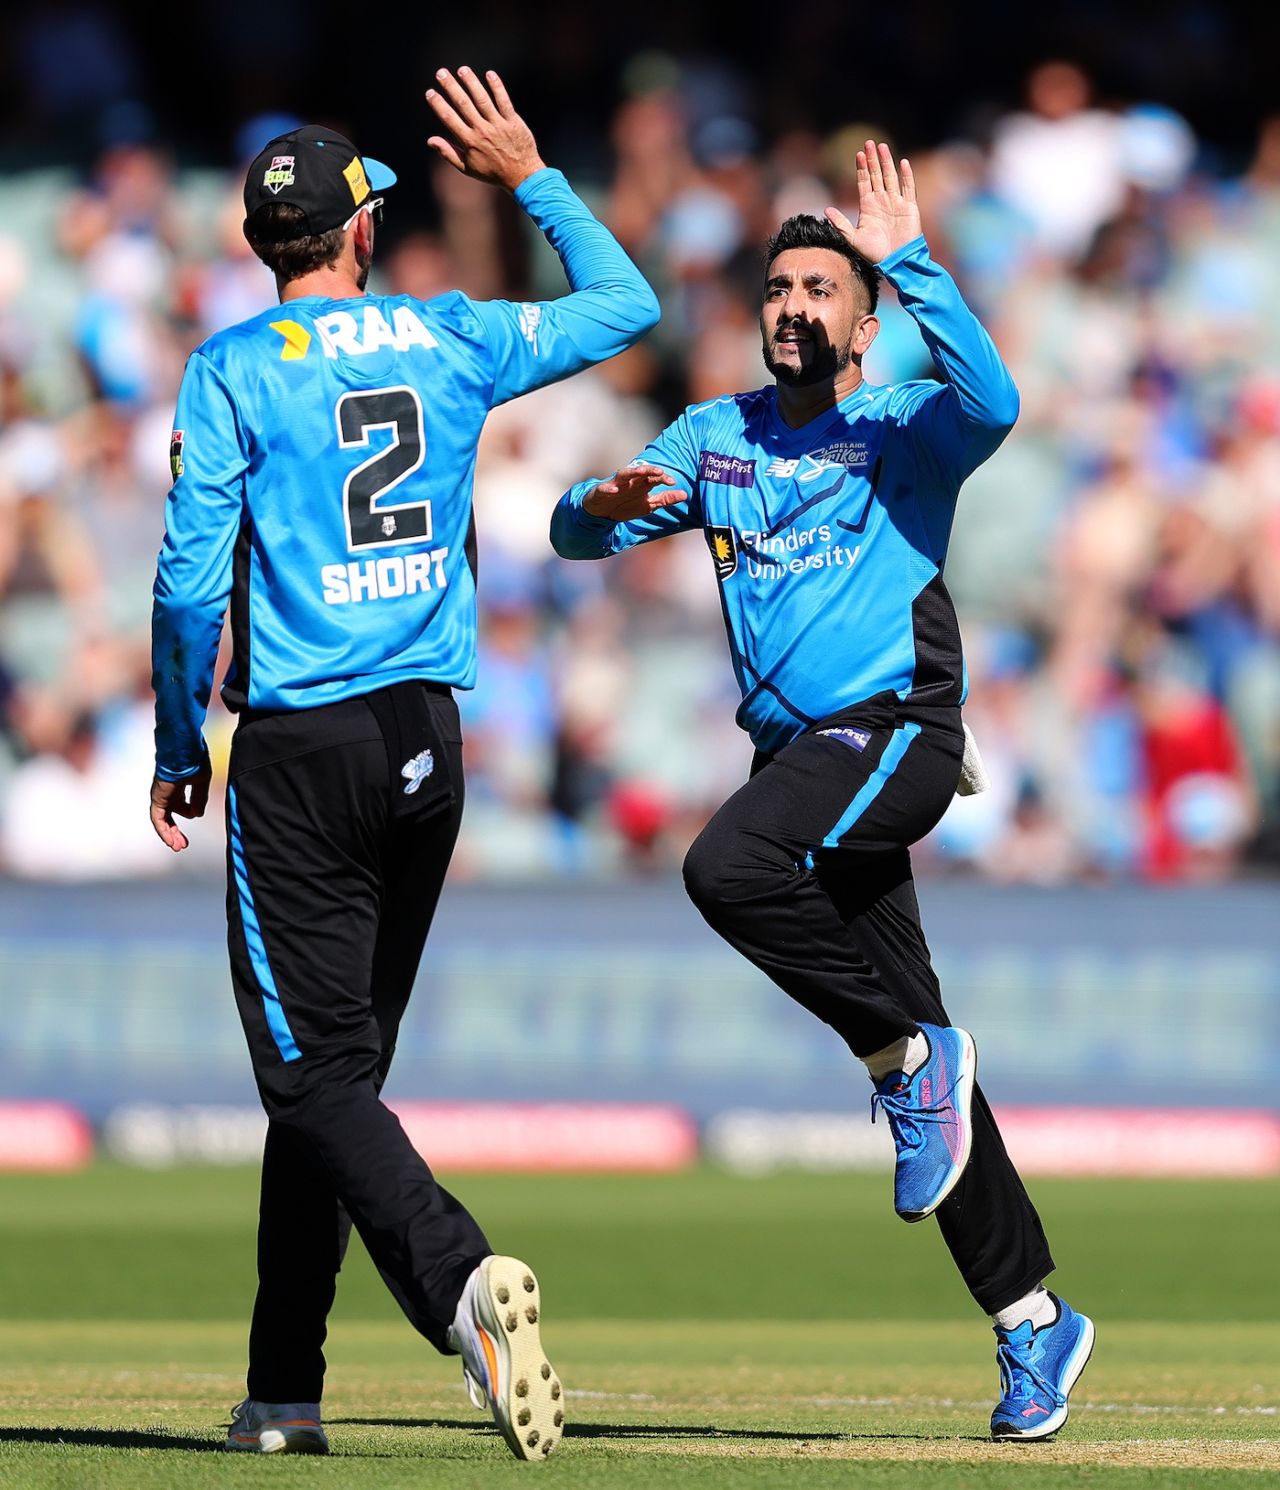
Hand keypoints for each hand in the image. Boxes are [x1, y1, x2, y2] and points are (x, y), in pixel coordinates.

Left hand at [149, 763, 210, 852]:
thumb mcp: (202, 782)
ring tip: (178, 846)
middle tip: (182, 843)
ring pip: (161, 820)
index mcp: (178, 784)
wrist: (183, 751)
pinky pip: (157, 819)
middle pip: (168, 815)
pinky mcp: (157, 799)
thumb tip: (198, 815)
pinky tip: (170, 840)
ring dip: (169, 834)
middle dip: (175, 830)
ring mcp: (161, 795)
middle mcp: (167, 791)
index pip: (179, 803)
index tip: (196, 818)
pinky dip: (163, 831)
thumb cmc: (193, 760)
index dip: (188, 813)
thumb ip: (200, 799)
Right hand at [425, 67, 544, 191]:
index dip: (438, 104)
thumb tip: (430, 140)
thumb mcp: (467, 168)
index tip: (430, 92)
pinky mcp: (513, 121)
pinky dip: (497, 87)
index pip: (449, 119)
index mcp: (469, 142)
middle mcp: (482, 131)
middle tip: (441, 73)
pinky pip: (504, 101)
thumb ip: (449, 153)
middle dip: (451, 87)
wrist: (521, 176)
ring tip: (462, 70)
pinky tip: (489, 74)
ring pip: (482, 99)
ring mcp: (498, 125)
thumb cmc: (492, 172)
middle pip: (463, 104)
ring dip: (471, 82)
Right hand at [583, 463, 687, 521]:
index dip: (663, 478)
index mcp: (641, 484)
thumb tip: (685, 494)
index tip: (673, 482)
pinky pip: (604, 489)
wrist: (602, 514)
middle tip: (659, 471)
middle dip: (649, 470)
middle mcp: (630, 481)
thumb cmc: (626, 506)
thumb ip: (665, 499)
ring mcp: (615, 485)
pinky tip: (615, 490)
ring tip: (640, 471)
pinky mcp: (601, 492)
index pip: (654, 477)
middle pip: (640, 471)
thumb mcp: (648, 505)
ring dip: (632, 472)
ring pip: (624, 474)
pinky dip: (609, 489)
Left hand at [825, 140, 921, 264]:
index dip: (861, 168)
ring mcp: (896, 202)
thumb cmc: (874, 254)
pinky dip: (906, 175)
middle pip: (876, 175)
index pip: (864, 183)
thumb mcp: (853, 239)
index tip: (858, 154)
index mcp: (868, 207)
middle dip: (872, 160)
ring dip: (886, 162)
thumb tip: (825, 210)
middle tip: (868, 142)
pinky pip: (908, 187)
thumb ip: (840, 224)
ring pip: (890, 177)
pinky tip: (902, 162)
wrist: (895, 262)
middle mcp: (882, 201)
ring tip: (881, 146)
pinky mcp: (909, 207)